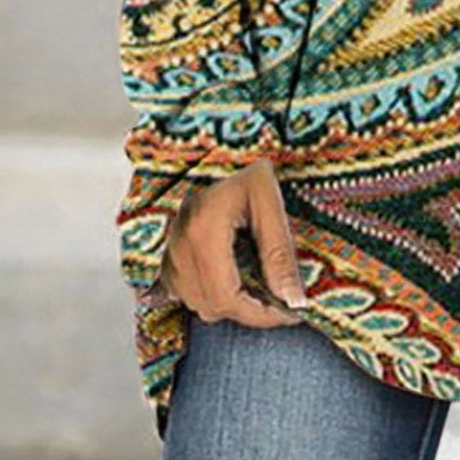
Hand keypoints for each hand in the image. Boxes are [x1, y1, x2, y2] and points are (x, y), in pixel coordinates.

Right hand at [159, 158, 308, 326]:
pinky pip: (183, 293)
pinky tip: (233, 279)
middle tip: (280, 302)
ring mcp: (168, 248)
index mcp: (203, 228)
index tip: (289, 313)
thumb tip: (292, 300)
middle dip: (249, 311)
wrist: (224, 145)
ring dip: (230, 304)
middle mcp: (178, 242)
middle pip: (210, 306)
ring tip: (261, 288)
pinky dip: (209, 295)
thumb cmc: (251, 172)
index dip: (259, 314)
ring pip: (196, 303)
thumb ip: (280, 253)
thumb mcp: (272, 204)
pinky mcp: (167, 252)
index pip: (227, 296)